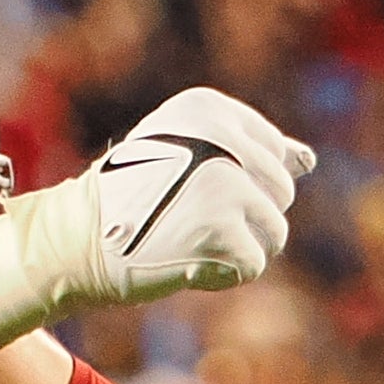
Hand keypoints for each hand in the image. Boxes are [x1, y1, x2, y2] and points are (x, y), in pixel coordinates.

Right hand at [0, 87, 315, 343]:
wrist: (75, 239)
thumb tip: (308, 159)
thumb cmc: (131, 199)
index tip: (195, 191)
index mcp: (209, 109)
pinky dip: (224, 274)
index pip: (276, 155)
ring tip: (189, 239)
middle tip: (187, 219)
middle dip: (246, 218)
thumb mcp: (187, 155)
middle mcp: (220, 139)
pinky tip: (186, 260)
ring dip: (239, 247)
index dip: (245, 185)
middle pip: (281, 193)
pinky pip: (254, 264)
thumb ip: (251, 152)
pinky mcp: (221, 230)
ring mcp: (223, 184)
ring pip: (276, 231)